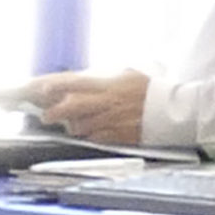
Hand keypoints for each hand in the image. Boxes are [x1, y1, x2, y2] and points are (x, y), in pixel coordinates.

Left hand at [19, 68, 149, 149]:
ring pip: (81, 126)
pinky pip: (96, 138)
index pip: (76, 83)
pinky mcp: (119, 135)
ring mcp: (113, 120)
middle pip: (73, 107)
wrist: (173, 110)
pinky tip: (91, 132)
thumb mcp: (128, 77)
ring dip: (73, 126)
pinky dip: (90, 135)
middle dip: (55, 112)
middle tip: (46, 116)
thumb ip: (105, 80)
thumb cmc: (150, 92)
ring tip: (73, 125)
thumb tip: (82, 80)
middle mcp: (108, 102)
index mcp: (109, 85)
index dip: (56, 86)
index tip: (41, 89)